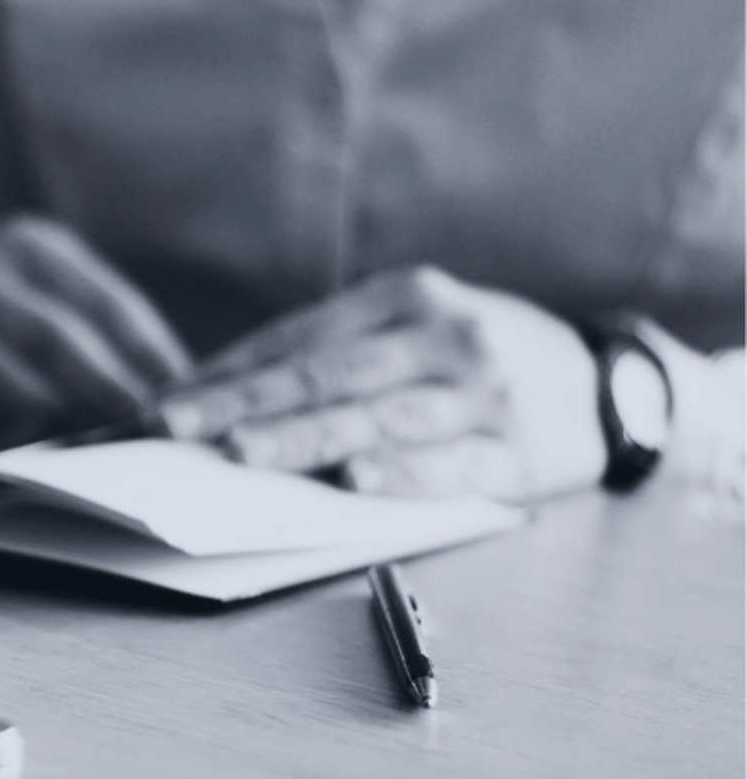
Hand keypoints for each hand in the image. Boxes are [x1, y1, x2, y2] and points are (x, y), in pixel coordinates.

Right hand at [0, 216, 191, 426]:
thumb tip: (172, 390)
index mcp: (30, 246)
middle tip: (133, 425)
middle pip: (46, 332)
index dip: (143, 348)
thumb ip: (100, 331)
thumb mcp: (44, 291)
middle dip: (96, 382)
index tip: (178, 393)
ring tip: (72, 445)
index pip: (101, 298)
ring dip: (29, 405)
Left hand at [157, 266, 606, 500]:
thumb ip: (337, 358)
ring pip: (378, 417)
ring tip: (243, 453)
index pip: (300, 339)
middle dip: (245, 402)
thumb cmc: (478, 359)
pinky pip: (450, 464)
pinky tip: (353, 483)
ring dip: (305, 437)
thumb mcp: (415, 330)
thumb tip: (223, 397)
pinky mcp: (521, 449)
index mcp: (407, 296)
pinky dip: (399, 474)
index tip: (166, 399)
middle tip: (179, 425)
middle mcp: (446, 335)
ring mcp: (486, 391)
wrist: (612, 382)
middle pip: (329, 374)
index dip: (230, 371)